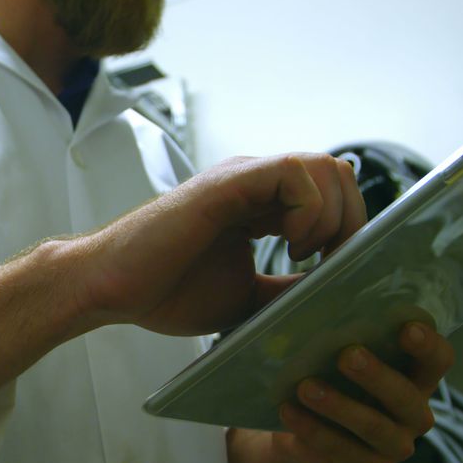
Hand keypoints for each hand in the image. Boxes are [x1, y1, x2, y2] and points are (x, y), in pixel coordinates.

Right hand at [78, 154, 364, 334]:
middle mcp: (256, 183)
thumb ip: (288, 289)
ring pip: (326, 166)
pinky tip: (291, 244)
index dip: (349, 229)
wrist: (112, 288)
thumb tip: (334, 294)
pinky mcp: (228, 183)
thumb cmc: (166, 292)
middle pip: (339, 173)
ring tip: (305, 254)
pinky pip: (294, 172)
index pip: (332, 194)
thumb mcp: (248, 297)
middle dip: (351, 222)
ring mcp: (243, 178)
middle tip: (327, 265)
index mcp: (261, 205)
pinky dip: (310, 210)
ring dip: (332, 216)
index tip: (337, 271)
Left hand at [226, 323, 454, 462]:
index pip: (439, 360)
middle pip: (407, 398)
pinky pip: (339, 452)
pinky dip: (312, 430)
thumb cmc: (325, 368)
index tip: (405, 327)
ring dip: (340, 407)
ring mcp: (390, 447)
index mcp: (416, 376)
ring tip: (305, 387)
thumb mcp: (334, 341)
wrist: (298, 418)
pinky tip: (288, 411)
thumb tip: (326, 269)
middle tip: (346, 355)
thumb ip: (341, 313)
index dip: (427, 345)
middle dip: (377, 376)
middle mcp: (413, 414)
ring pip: (373, 429)